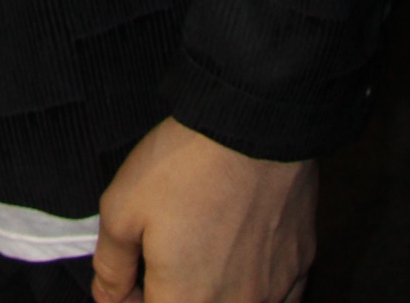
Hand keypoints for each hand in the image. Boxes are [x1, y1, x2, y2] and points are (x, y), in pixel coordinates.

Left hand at [90, 116, 315, 302]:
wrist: (252, 125)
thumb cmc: (184, 166)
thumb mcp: (121, 206)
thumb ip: (112, 264)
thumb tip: (109, 295)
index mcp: (185, 302)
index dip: (132, 299)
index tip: (130, 275)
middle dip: (174, 292)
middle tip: (163, 256)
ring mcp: (272, 292)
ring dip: (213, 289)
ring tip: (203, 246)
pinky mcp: (300, 267)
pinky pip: (276, 295)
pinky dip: (254, 282)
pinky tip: (242, 251)